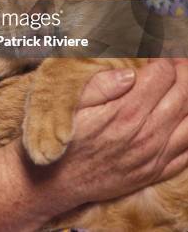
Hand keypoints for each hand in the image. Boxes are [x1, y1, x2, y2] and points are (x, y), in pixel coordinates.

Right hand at [60, 59, 187, 204]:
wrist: (57, 180)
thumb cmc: (65, 136)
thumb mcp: (73, 103)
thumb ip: (101, 84)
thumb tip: (129, 72)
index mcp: (126, 112)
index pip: (162, 75)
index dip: (165, 58)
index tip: (161, 52)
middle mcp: (146, 135)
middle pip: (182, 94)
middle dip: (184, 72)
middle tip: (180, 60)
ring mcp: (154, 156)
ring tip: (185, 83)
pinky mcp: (156, 171)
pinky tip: (186, 116)